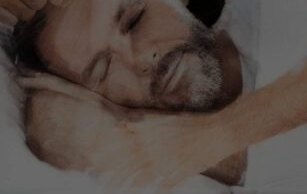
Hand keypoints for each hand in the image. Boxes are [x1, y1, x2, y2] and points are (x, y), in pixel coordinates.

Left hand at [20, 73, 238, 191]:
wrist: (216, 133)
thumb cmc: (191, 124)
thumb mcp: (166, 119)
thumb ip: (144, 122)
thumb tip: (124, 125)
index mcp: (152, 132)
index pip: (121, 141)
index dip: (105, 149)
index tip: (90, 154)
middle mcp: (155, 148)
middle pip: (125, 159)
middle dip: (107, 167)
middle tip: (91, 173)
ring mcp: (165, 162)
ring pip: (137, 174)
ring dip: (120, 181)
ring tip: (105, 187)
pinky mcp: (174, 173)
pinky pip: (154, 183)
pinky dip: (141, 186)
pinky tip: (131, 190)